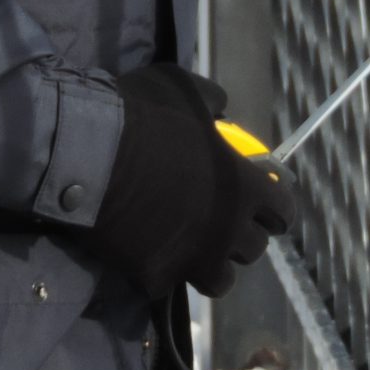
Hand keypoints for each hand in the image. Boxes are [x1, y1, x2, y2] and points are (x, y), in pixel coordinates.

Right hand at [85, 63, 292, 299]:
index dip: (276, 207)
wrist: (87, 153)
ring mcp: (193, 258)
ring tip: (192, 247)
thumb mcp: (184, 88)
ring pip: (220, 279)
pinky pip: (169, 281)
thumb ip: (212, 101)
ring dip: (211, 264)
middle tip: (221, 220)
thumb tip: (222, 109)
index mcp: (243, 188)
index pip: (283, 211)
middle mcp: (227, 230)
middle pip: (254, 249)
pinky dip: (162, 269)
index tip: (265, 205)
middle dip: (242, 235)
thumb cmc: (142, 115)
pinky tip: (146, 251)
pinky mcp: (156, 276)